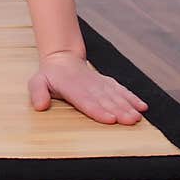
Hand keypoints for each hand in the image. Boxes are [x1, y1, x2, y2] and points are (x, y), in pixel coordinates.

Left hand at [28, 50, 148, 124]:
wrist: (62, 59)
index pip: (86, 101)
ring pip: (115, 95)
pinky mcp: (107, 83)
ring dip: (128, 106)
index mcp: (72, 88)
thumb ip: (37, 93)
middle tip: (131, 121)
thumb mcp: (37, 82)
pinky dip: (132, 98)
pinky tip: (142, 107)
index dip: (98, 110)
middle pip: (105, 100)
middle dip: (119, 111)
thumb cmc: (49, 76)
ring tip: (137, 117)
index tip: (110, 119)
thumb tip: (39, 106)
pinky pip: (121, 90)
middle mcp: (88, 86)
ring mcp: (99, 84)